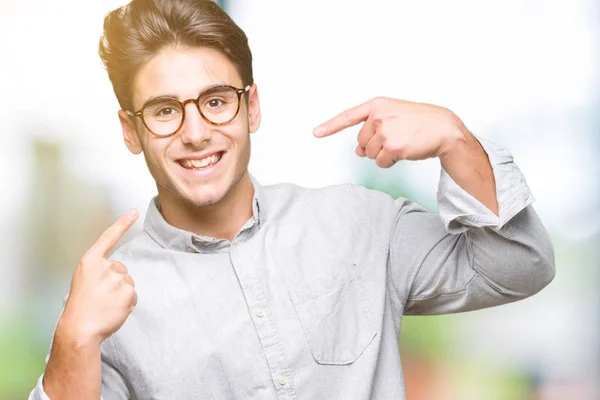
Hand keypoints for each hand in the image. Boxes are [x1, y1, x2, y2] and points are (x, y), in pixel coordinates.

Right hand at [58, 209, 138, 344]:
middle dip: (115, 282)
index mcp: (90, 261)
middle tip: (100, 297)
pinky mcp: (129, 292)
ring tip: (105, 304)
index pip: (109, 237)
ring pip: (128, 283)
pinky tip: (113, 310)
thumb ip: (99, 272)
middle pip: (121, 269)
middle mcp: (106, 266)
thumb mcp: (83, 281)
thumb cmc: (79, 307)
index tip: (134, 212)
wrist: (81, 329)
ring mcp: (118, 279)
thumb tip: (116, 275)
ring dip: (121, 293)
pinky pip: (133, 295)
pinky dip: (126, 303)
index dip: (122, 223)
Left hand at [313, 97, 469, 167]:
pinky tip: (404, 151)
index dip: (330, 126)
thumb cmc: (420, 122)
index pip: (349, 116)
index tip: (316, 133)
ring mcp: (385, 131)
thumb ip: (373, 129)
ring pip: (370, 154)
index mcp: (377, 105)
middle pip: (361, 142)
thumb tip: (358, 151)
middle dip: (374, 146)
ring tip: (402, 143)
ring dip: (383, 154)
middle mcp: (378, 116)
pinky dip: (390, 162)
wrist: (443, 128)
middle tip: (395, 139)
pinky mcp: (392, 147)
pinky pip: (381, 162)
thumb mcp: (394, 116)